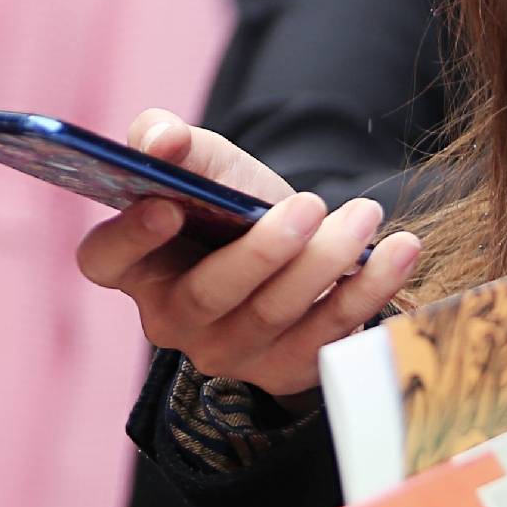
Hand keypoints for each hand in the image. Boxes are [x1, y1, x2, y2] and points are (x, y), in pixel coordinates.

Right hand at [75, 111, 421, 400]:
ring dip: (326, 262)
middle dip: (261, 250)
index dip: (129, 237)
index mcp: (135, 264)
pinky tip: (400, 251)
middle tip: (309, 204)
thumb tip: (159, 140)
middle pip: (207, 296)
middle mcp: (171, 319)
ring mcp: (229, 352)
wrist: (293, 244)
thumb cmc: (229, 201)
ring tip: (365, 214)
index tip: (167, 205)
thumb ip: (170, 138)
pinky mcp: (286, 368)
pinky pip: (328, 337)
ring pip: (274, 316)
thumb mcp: (202, 162)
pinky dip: (368, 291)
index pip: (106, 261)